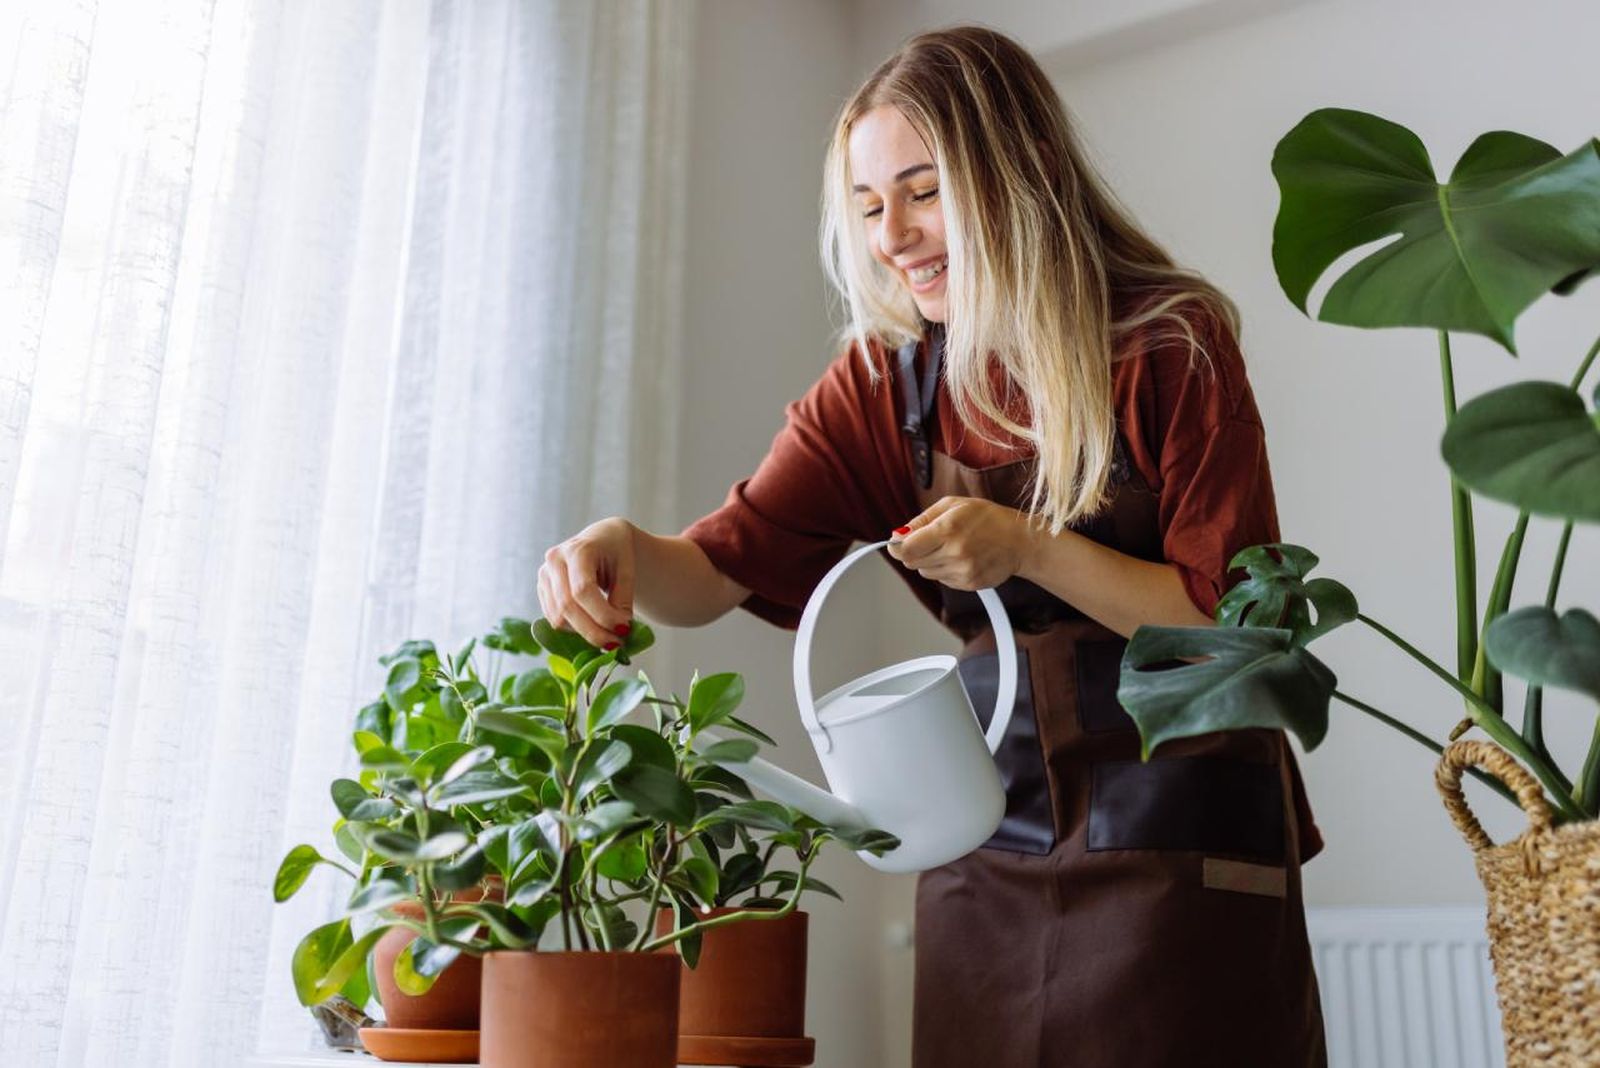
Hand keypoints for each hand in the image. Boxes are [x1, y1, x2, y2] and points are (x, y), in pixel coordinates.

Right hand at [537, 517, 636, 648]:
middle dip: (593, 631)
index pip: (583, 590)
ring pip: (557, 617)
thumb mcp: (627, 571)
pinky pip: (554, 619)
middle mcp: (555, 560)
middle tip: (615, 645)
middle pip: (567, 606)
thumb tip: (618, 631)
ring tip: (608, 637)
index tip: (624, 630)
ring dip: (583, 633)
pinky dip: (574, 629)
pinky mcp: (542, 589)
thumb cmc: (617, 553)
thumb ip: (622, 600)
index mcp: (578, 549)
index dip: (602, 614)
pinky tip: (593, 627)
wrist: (602, 539)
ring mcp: (544, 575)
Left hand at [883, 496, 1034, 590]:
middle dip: (914, 552)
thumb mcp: (952, 505)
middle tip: (930, 540)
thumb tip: (897, 535)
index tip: (898, 542)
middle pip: (912, 562)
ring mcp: (962, 572)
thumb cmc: (988, 518)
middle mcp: (954, 553)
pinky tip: (961, 557)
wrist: (1020, 541)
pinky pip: (941, 580)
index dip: (896, 546)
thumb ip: (921, 520)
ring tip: (950, 547)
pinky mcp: (968, 584)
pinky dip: (944, 569)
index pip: (904, 549)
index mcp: (947, 530)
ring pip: (925, 573)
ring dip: (930, 561)